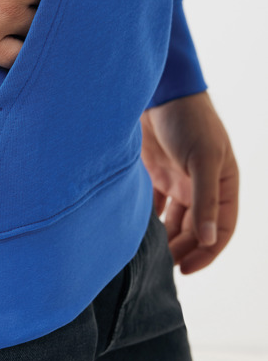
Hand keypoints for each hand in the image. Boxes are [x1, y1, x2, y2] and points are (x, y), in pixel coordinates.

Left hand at [140, 90, 238, 272]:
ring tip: (150, 256)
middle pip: (196, 230)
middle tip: (162, 266)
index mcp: (223, 185)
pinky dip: (149, 221)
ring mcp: (178, 181)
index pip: (222, 229)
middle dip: (183, 249)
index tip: (186, 269)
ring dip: (166, 239)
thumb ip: (205, 200)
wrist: (158, 91)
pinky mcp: (155, 174)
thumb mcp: (203, 159)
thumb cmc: (189, 120)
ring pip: (174, 222)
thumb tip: (210, 239)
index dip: (208, 253)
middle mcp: (202, 187)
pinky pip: (155, 207)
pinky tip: (137, 233)